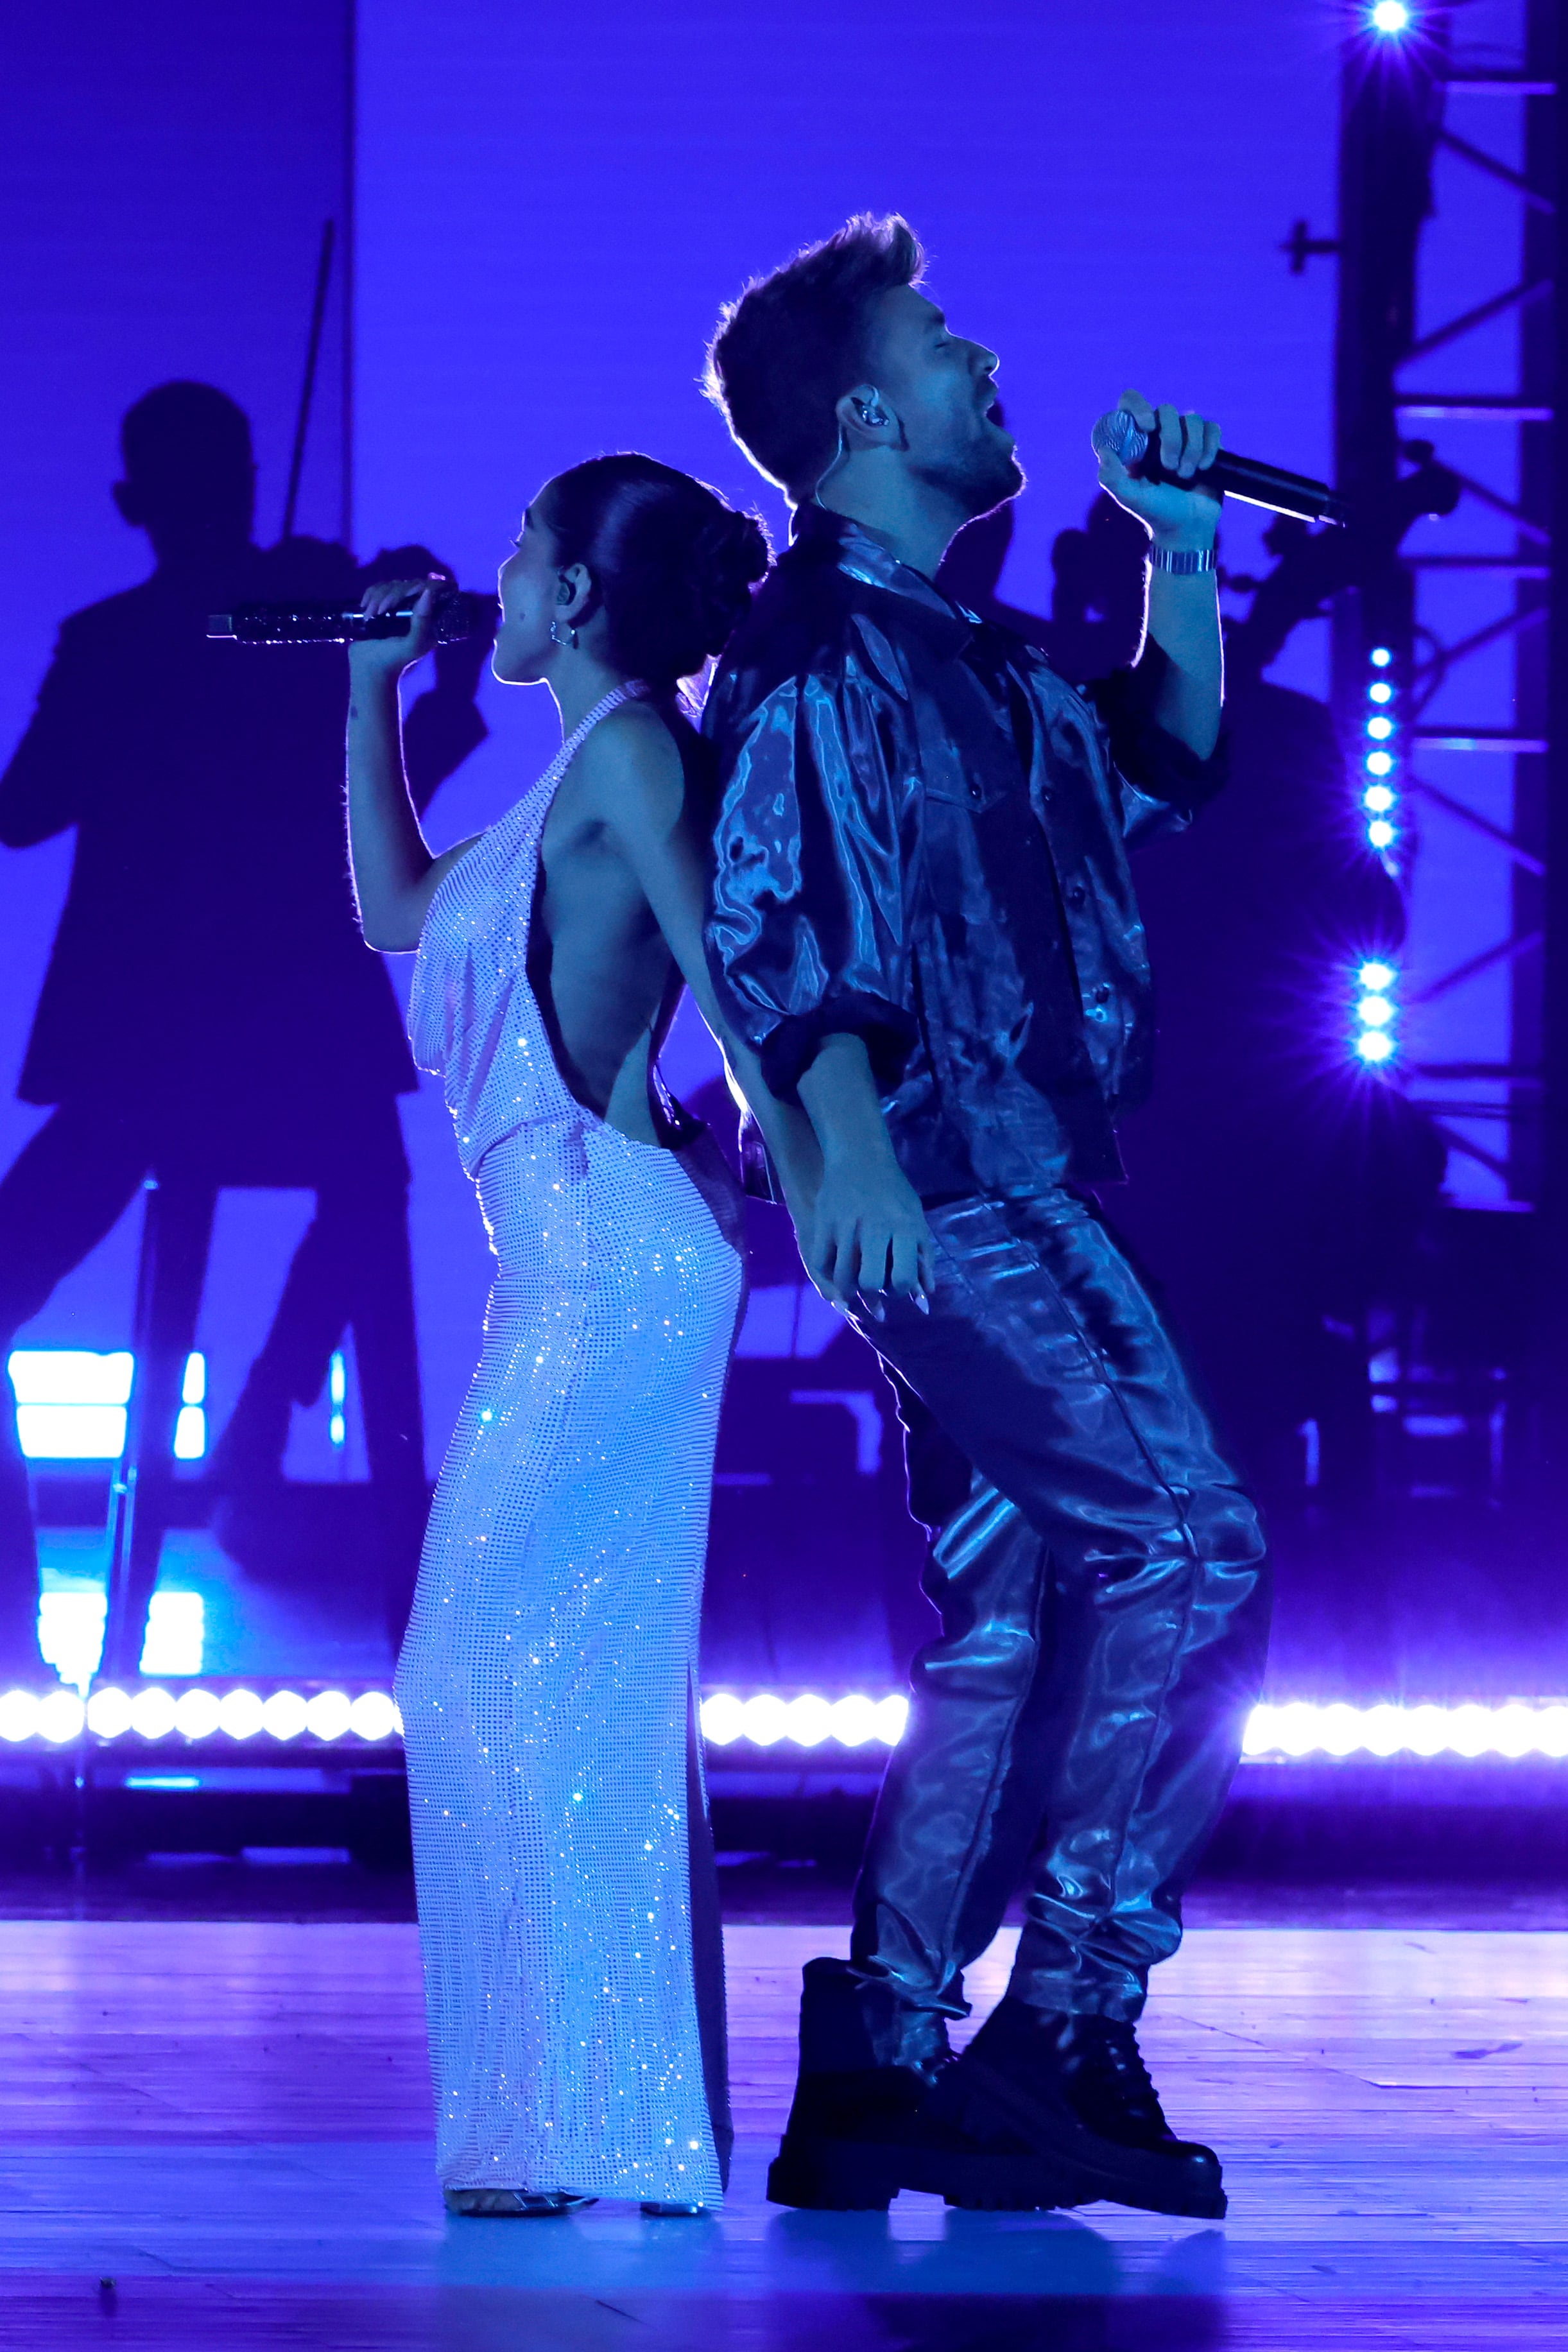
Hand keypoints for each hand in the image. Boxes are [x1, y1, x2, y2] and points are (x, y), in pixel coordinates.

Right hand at [347, 575, 445, 682]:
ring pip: (390, 585)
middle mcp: (414, 610)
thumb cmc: (394, 660)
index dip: (423, 585)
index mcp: (427, 619)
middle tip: (379, 612)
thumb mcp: (413, 643)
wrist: (368, 668)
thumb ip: (422, 621)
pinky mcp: (380, 605)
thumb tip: (427, 592)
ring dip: (377, 598)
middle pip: (407, 585)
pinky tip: (365, 608)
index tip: (410, 590)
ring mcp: (397, 607)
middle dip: (391, 595)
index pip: (431, 591)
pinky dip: (369, 595)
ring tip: (370, 615)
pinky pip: (377, 588)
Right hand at [805, 1155, 936, 1315]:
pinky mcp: (824, 1222)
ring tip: (853, 1280)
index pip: (903, 1279)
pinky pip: (822, 1263)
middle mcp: (875, 1228)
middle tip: (872, 1281)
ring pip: (842, 1277)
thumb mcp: (916, 1220)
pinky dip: (828, 1273)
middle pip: (870, 1281)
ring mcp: (847, 1225)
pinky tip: (836, 1270)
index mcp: (904, 1228)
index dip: (899, 1290)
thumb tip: (925, 1299)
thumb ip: (923, 1258)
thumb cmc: (894, 1192)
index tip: (895, 1283)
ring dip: (848, 1287)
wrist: (860, 1157)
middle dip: (872, 1291)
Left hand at [1095, 388, 1221, 549]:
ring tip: (1186, 475)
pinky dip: (1210, 447)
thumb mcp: (1130, 498)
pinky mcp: (1207, 443)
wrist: (1188, 529)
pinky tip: (1204, 467)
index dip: (1138, 407)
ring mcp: (1185, 438)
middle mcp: (1159, 435)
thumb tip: (1104, 451)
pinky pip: (1212, 428)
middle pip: (1167, 410)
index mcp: (1136, 442)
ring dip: (1192, 448)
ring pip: (1192, 419)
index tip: (1148, 428)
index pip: (1131, 404)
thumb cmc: (1156, 514)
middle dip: (1172, 439)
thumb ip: (1112, 477)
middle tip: (1169, 468)